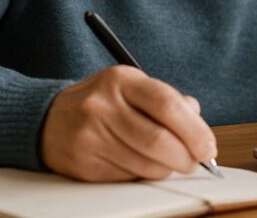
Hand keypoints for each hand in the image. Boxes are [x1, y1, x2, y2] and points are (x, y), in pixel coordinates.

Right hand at [41, 65, 216, 181]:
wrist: (48, 119)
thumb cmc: (103, 103)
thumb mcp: (132, 87)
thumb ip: (168, 100)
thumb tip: (198, 122)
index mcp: (121, 80)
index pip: (167, 105)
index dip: (194, 130)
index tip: (208, 147)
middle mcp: (103, 106)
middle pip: (158, 140)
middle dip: (185, 157)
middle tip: (195, 161)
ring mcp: (91, 136)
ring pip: (145, 164)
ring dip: (167, 169)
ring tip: (169, 162)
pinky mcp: (84, 164)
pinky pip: (128, 177)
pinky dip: (144, 175)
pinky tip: (142, 165)